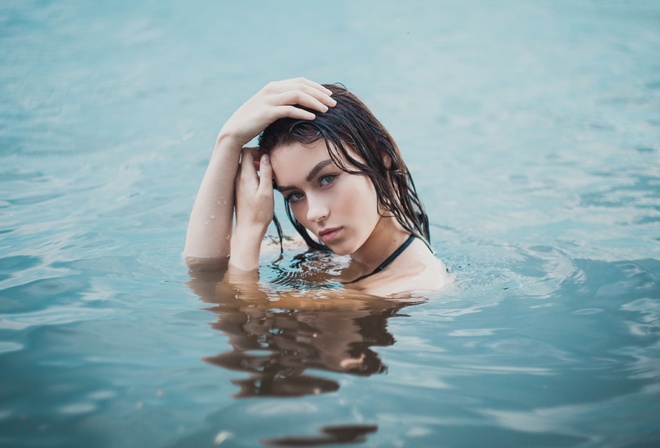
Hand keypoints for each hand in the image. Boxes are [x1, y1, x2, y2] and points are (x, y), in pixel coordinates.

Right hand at [219, 78, 335, 147]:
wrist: (234, 131)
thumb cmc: (254, 123)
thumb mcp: (270, 109)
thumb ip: (284, 103)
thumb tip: (302, 106)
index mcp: (274, 86)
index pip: (301, 81)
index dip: (317, 87)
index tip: (330, 95)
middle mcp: (272, 89)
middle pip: (302, 86)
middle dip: (320, 94)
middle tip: (334, 103)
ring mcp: (269, 100)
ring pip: (298, 95)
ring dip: (315, 102)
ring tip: (327, 110)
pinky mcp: (267, 112)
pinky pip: (289, 109)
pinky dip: (303, 112)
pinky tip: (313, 118)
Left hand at [235, 148, 273, 232]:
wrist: (249, 229)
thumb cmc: (260, 213)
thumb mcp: (267, 192)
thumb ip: (266, 172)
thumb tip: (265, 156)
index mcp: (244, 176)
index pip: (245, 151)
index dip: (257, 150)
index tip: (268, 157)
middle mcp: (238, 178)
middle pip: (244, 157)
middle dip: (257, 156)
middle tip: (269, 165)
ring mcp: (237, 184)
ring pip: (244, 166)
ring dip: (256, 166)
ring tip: (268, 174)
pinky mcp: (239, 190)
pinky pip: (244, 175)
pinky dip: (253, 173)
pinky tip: (262, 183)